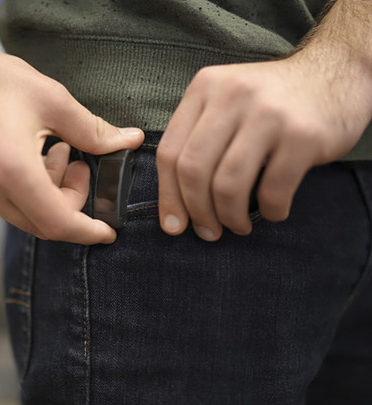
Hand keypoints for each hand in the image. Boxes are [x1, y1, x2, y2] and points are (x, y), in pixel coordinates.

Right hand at [0, 44, 143, 243]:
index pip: (58, 222)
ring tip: (55, 153)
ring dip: (48, 194)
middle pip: (42, 223)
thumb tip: (130, 141)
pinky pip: (2, 203)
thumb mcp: (52, 99)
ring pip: (22, 213)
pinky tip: (29, 156)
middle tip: (80, 166)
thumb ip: (93, 131)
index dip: (87, 231)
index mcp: (11, 169)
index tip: (107, 231)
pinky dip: (25, 190)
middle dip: (70, 203)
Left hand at [156, 54, 371, 240]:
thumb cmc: (272, 100)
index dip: (168, 196)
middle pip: (193, 170)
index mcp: (205, 88)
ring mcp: (269, 114)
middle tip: (208, 232)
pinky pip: (273, 190)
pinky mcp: (303, 135)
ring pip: (228, 185)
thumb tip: (175, 204)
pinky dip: (270, 211)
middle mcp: (232, 96)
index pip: (169, 152)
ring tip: (238, 225)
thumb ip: (198, 137)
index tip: (172, 225)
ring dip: (230, 217)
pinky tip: (273, 210)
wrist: (336, 72)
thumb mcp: (226, 100)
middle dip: (197, 212)